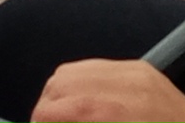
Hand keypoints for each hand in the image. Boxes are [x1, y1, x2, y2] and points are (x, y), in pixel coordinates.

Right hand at [33, 59, 184, 122]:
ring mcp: (138, 72)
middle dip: (46, 110)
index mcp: (121, 110)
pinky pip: (95, 67)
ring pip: (73, 71)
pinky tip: (84, 108)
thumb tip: (50, 121)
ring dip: (60, 96)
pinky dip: (80, 85)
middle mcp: (129, 83)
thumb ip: (83, 122)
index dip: (40, 120)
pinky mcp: (144, 69)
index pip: (58, 107)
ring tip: (62, 119)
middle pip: (61, 83)